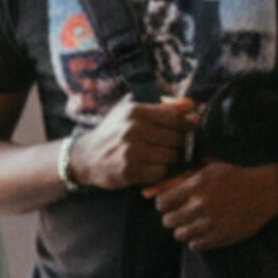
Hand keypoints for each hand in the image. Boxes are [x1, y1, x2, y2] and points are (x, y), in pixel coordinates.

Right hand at [69, 98, 200, 191]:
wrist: (86, 157)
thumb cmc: (114, 131)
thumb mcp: (132, 111)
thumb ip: (163, 107)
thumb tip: (192, 105)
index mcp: (136, 111)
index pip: (176, 117)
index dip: (187, 125)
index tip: (189, 130)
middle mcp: (133, 129)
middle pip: (177, 138)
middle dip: (180, 144)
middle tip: (174, 146)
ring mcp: (130, 151)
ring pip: (171, 156)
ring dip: (171, 159)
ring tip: (161, 156)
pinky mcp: (129, 171)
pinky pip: (160, 172)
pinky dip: (160, 172)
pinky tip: (151, 167)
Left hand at [145, 160, 277, 251]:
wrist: (265, 191)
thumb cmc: (234, 177)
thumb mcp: (206, 171)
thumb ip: (176, 180)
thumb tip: (145, 192)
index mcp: (195, 186)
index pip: (161, 204)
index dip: (166, 204)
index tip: (175, 203)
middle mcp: (200, 205)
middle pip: (168, 221)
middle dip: (174, 217)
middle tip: (186, 213)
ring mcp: (210, 223)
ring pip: (179, 235)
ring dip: (185, 229)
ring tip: (197, 222)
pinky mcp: (220, 237)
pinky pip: (195, 246)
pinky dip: (197, 240)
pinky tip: (206, 230)